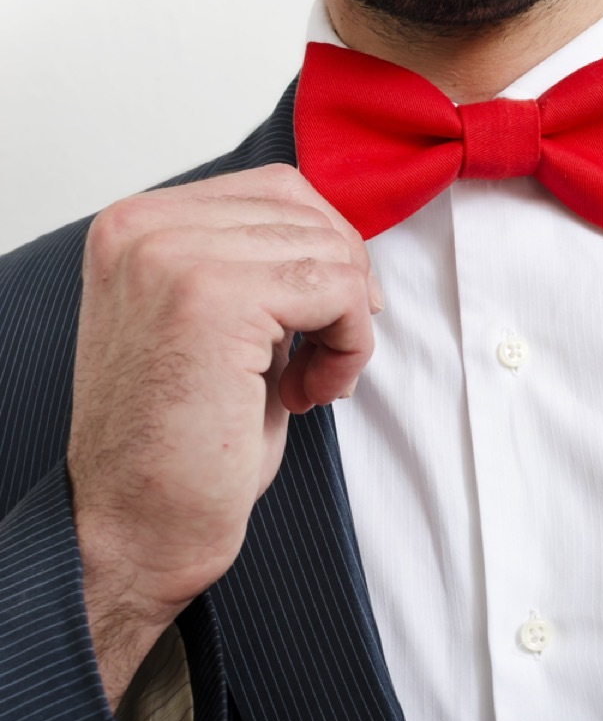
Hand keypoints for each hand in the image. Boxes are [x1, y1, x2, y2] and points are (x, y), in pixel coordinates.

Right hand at [66, 164, 381, 708]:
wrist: (134, 530)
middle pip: (309, 211)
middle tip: (322, 361)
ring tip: (311, 383)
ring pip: (331, 250)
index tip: (322, 324)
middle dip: (343, 287)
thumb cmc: (183, 446)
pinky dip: (351, 345)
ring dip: (348, 323)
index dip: (326, 255)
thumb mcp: (219, 328)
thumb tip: (343, 242)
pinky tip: (312, 393)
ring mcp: (174, 256)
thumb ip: (261, 268)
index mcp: (139, 227)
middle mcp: (144, 228)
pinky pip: (340, 288)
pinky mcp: (215, 298)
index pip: (279, 190)